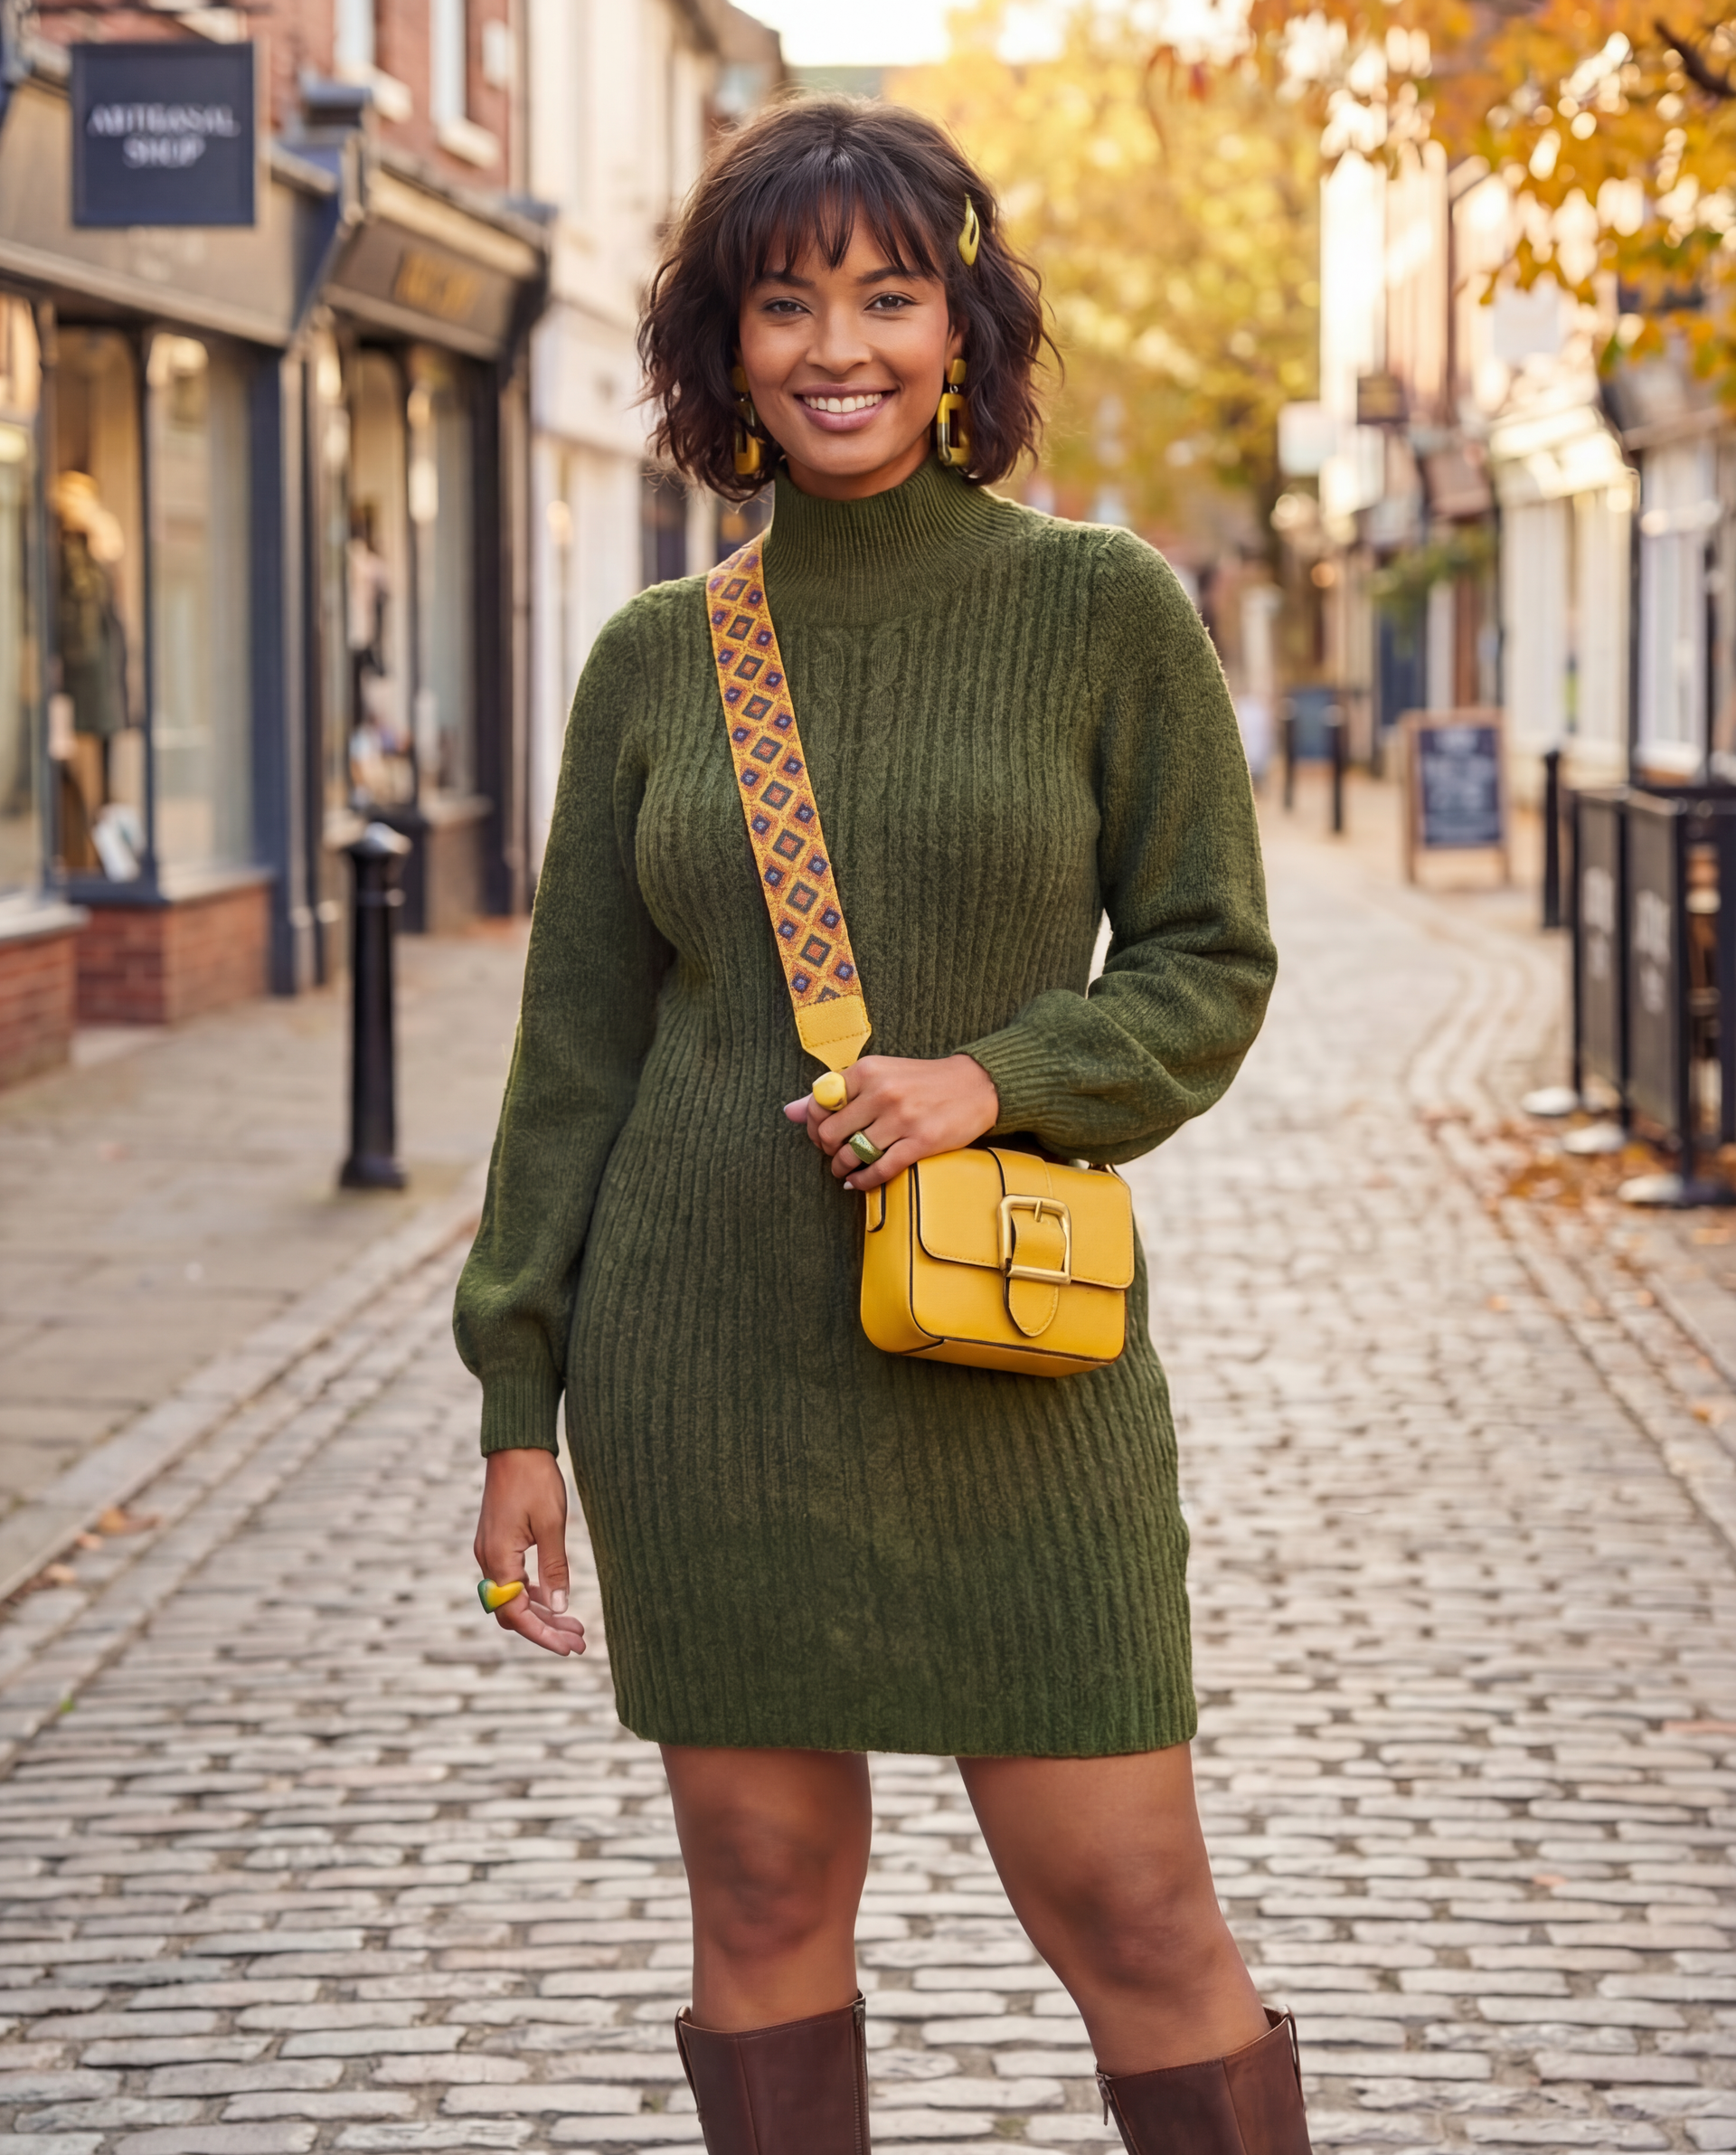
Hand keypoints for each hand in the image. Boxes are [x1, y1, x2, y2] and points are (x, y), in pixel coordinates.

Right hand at [473, 1448, 586, 1655]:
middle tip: (579, 1642)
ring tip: (574, 1627)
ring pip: (513, 1596)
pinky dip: (534, 1593)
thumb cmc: (535, 1480)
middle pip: (513, 1610)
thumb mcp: (552, 1525)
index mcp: (499, 1558)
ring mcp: (490, 1551)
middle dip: (545, 1629)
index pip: (516, 1613)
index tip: (568, 1647)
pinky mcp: (497, 1542)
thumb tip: (560, 1607)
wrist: (516, 1445)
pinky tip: (555, 1601)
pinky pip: (512, 1579)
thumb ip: (555, 1568)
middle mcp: (488, 1559)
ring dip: (542, 1613)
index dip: (542, 1634)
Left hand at [783, 1053, 999, 1190]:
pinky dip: (863, 1181)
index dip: (812, 1124)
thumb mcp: (879, 1074)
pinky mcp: (920, 1142)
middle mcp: (881, 1092)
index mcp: (868, 1070)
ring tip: (845, 1170)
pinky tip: (859, 1183)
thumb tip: (789, 1111)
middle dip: (826, 1150)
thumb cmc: (922, 1081)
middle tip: (833, 1153)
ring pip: (852, 1154)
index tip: (820, 1133)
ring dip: (842, 1168)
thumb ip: (835, 1091)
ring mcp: (901, 1119)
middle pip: (830, 1133)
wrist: (976, 1085)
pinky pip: (879, 1169)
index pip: (819, 1102)